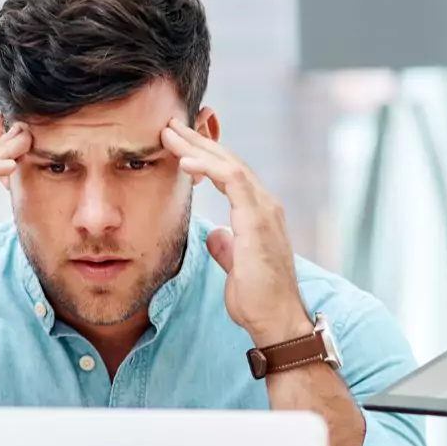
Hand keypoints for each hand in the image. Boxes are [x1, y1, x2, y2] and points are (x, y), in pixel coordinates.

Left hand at [160, 118, 311, 342]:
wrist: (275, 320)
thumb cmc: (258, 300)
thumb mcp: (236, 268)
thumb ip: (228, 248)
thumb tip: (216, 235)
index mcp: (258, 215)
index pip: (230, 175)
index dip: (205, 157)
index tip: (178, 147)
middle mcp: (264, 206)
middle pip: (229, 161)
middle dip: (198, 141)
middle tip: (170, 125)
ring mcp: (264, 210)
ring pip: (229, 164)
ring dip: (198, 146)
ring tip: (171, 133)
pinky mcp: (258, 219)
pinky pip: (232, 180)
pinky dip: (208, 166)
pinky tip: (185, 161)